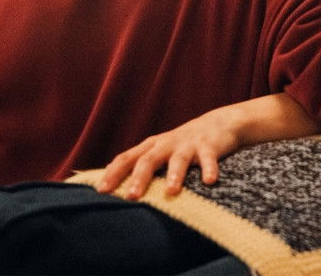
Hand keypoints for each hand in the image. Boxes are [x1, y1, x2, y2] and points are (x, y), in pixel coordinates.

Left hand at [96, 109, 239, 199]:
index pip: (126, 158)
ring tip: (171, 191)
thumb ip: (140, 163)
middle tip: (132, 197)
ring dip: (174, 174)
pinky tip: (209, 181)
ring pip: (178, 159)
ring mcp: (188, 144)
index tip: (101, 191)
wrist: (219, 123)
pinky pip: (209, 159)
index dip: (113, 173)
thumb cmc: (183, 144)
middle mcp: (166, 144)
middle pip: (149, 160)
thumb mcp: (160, 150)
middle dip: (139, 178)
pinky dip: (209, 169)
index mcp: (151, 146)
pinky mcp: (209, 146)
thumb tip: (110, 184)